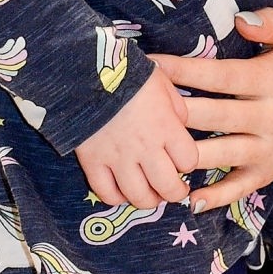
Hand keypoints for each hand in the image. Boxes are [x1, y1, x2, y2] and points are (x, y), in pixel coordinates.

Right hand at [76, 65, 198, 210]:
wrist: (84, 72)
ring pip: (139, 197)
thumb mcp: (162, 82)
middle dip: (175, 192)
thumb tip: (181, 126)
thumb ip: (177, 107)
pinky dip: (117, 198)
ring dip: (148, 201)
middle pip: (167, 187)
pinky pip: (107, 193)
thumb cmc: (127, 73)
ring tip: (149, 194)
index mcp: (165, 127)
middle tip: (172, 188)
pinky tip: (121, 191)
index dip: (187, 163)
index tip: (181, 160)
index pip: (188, 161)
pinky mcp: (93, 162)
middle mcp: (145, 148)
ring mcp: (118, 158)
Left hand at [151, 11, 272, 209]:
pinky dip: (213, 197)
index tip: (152, 66)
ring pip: (220, 154)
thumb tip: (240, 19)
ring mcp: (267, 149)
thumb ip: (270, 23)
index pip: (220, 76)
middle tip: (139, 108)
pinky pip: (237, 188)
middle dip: (175, 113)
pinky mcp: (265, 174)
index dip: (183, 71)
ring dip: (185, 154)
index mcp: (272, 82)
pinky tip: (187, 199)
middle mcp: (270, 117)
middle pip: (214, 116)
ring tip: (151, 151)